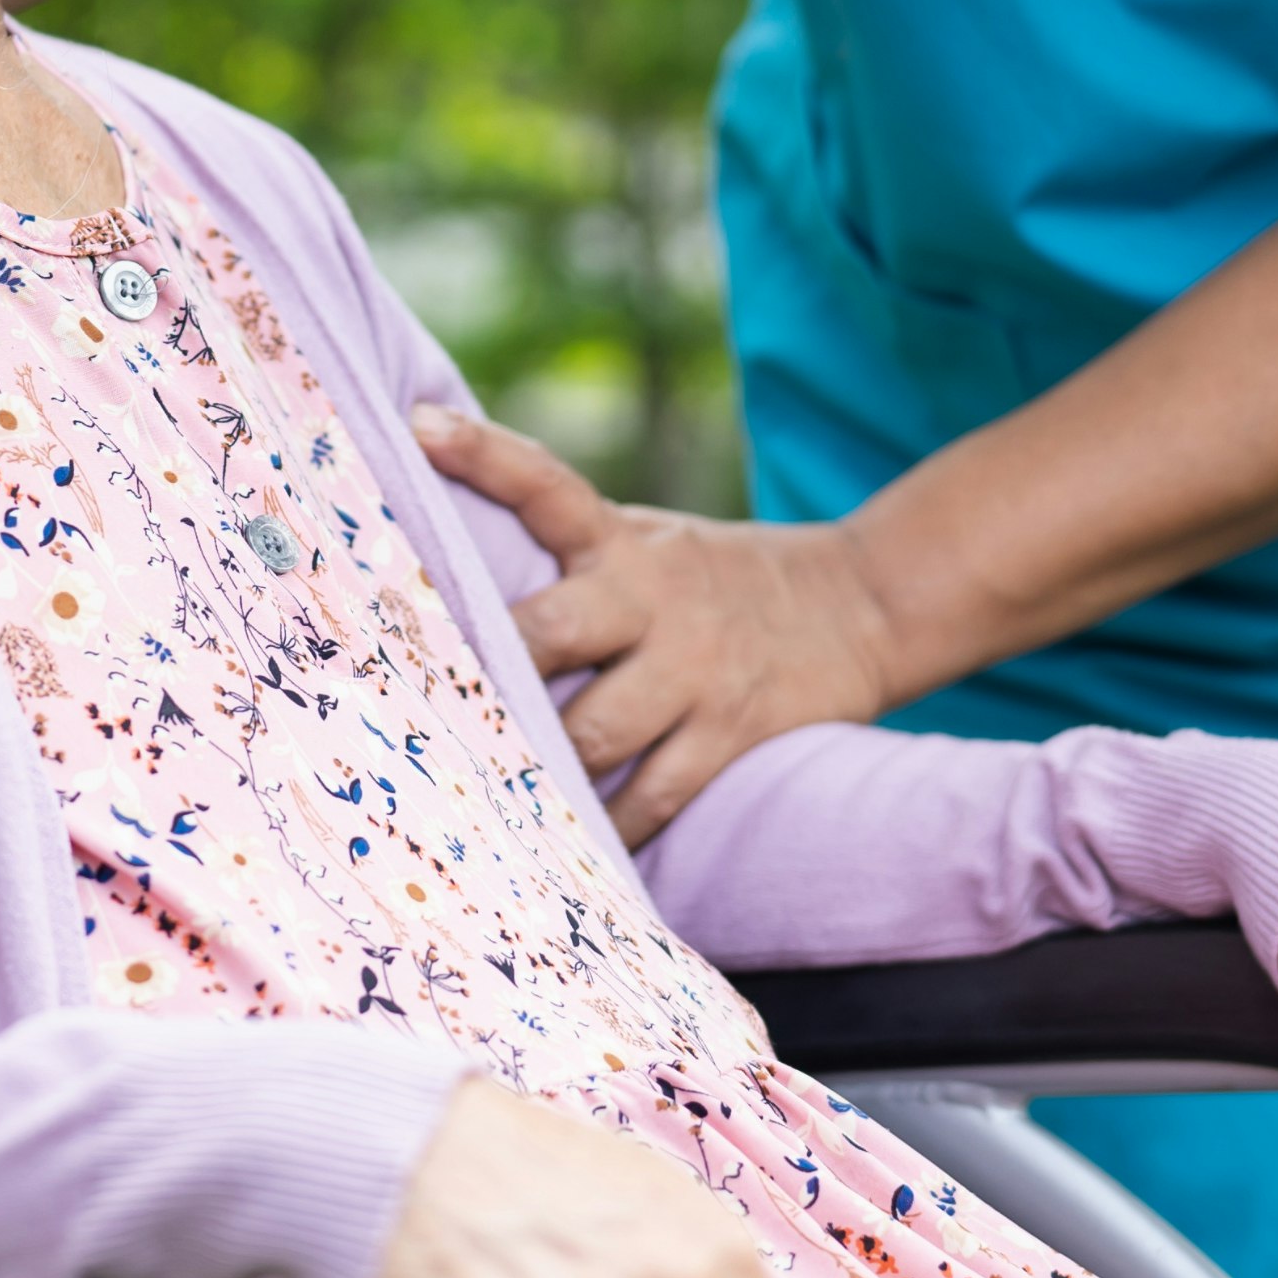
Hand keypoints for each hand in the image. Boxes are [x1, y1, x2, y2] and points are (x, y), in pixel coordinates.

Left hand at [413, 408, 904, 845]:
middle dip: (490, 671)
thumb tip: (441, 561)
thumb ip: (566, 551)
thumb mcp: (645, 542)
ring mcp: (695, 669)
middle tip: (424, 704)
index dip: (484, 454)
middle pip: (552, 631)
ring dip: (539, 767)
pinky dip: (608, 829)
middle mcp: (653, 597)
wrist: (857, 606)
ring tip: (483, 795)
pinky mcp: (731, 732)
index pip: (545, 483)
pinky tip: (566, 848)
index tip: (420, 428)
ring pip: (596, 731)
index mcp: (622, 541)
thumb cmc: (710, 582)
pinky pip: (654, 795)